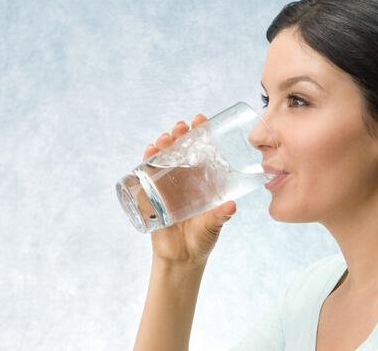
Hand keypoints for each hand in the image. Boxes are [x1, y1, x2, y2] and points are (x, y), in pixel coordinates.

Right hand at [143, 114, 236, 266]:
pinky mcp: (152, 194)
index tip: (200, 120)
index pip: (202, 150)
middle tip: (181, 128)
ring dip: (163, 144)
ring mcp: (167, 185)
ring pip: (164, 157)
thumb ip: (221, 216)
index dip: (200, 133)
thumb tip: (231, 206)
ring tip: (164, 139)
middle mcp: (185, 178)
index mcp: (202, 179)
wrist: (181, 258)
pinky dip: (146, 160)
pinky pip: (147, 173)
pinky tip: (149, 152)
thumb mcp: (213, 225)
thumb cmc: (202, 238)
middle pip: (181, 149)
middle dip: (179, 135)